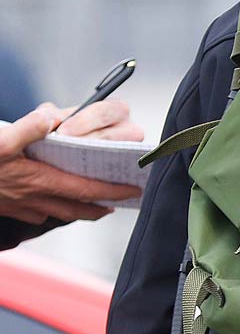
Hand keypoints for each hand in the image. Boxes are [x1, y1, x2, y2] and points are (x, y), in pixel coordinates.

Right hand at [0, 103, 139, 223]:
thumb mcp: (0, 140)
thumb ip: (28, 128)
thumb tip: (52, 118)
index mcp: (40, 180)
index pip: (87, 190)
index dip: (113, 192)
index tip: (133, 191)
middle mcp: (33, 198)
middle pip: (77, 209)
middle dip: (99, 207)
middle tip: (114, 204)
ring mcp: (19, 207)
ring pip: (57, 213)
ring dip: (76, 210)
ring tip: (89, 204)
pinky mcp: (7, 210)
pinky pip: (36, 215)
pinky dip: (49, 210)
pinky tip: (49, 202)